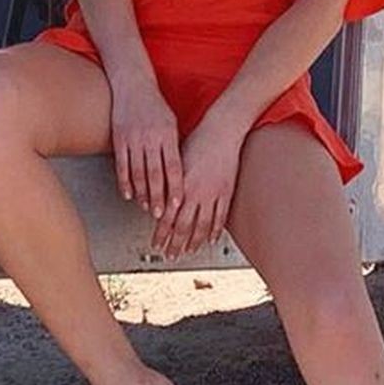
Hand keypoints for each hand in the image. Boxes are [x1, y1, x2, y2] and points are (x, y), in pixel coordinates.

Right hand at [110, 74, 181, 218]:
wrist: (133, 84)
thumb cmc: (156, 106)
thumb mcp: (171, 123)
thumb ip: (174, 146)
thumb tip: (181, 173)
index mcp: (168, 134)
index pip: (173, 166)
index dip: (175, 186)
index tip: (177, 204)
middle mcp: (151, 137)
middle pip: (155, 173)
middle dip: (158, 196)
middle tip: (160, 215)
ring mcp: (133, 138)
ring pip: (137, 172)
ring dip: (142, 193)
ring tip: (146, 208)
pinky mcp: (119, 138)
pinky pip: (122, 164)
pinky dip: (124, 182)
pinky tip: (128, 195)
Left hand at [153, 116, 242, 258]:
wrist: (222, 129)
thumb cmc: (197, 140)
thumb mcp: (177, 160)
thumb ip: (169, 182)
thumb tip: (159, 199)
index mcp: (181, 184)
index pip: (168, 216)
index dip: (161, 233)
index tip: (156, 243)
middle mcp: (196, 192)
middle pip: (184, 225)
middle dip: (175, 243)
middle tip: (169, 255)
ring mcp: (213, 194)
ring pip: (202, 225)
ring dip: (193, 241)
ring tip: (188, 251)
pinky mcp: (227, 192)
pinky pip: (220, 217)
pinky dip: (214, 230)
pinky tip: (209, 239)